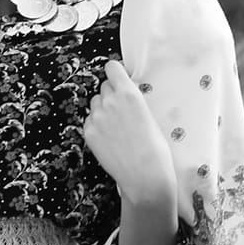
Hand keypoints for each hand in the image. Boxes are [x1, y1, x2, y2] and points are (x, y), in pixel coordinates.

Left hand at [82, 61, 177, 221]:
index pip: (112, 68)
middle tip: (121, 110)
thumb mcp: (149, 116)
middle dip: (111, 94)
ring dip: (102, 109)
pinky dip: (97, 126)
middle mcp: (110, 102)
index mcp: (129, 94)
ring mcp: (96, 117)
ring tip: (116, 127)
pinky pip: (90, 120)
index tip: (118, 78)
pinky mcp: (88, 132)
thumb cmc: (155, 149)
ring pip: (95, 103)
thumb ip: (132, 101)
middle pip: (104, 86)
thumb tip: (124, 93)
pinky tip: (110, 139)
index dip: (115, 73)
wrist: (145, 176)